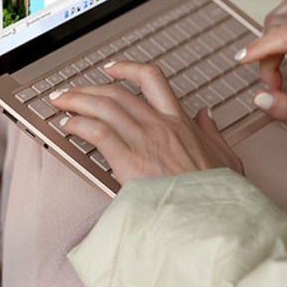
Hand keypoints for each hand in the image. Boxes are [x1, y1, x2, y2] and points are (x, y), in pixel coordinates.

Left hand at [49, 61, 243, 183]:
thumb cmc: (219, 195)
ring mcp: (144, 141)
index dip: (126, 68)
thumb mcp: (226, 157)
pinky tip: (68, 126)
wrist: (214, 218)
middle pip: (116, 92)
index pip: (151, 79)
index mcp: (180, 122)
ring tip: (60, 102)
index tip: (110, 69)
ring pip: (103, 106)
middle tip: (69, 91)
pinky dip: (78, 124)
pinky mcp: (129, 160)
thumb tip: (205, 114)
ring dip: (76, 101)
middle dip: (87, 88)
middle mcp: (159, 125)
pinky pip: (96, 131)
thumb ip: (212, 132)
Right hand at [237, 0, 286, 150]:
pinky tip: (280, 48)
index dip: (260, 46)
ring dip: (270, 40)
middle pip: (282, 27)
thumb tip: (260, 97)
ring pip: (285, 16)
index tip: (243, 60)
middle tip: (272, 83)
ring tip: (276, 66)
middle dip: (265, 53)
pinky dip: (279, 28)